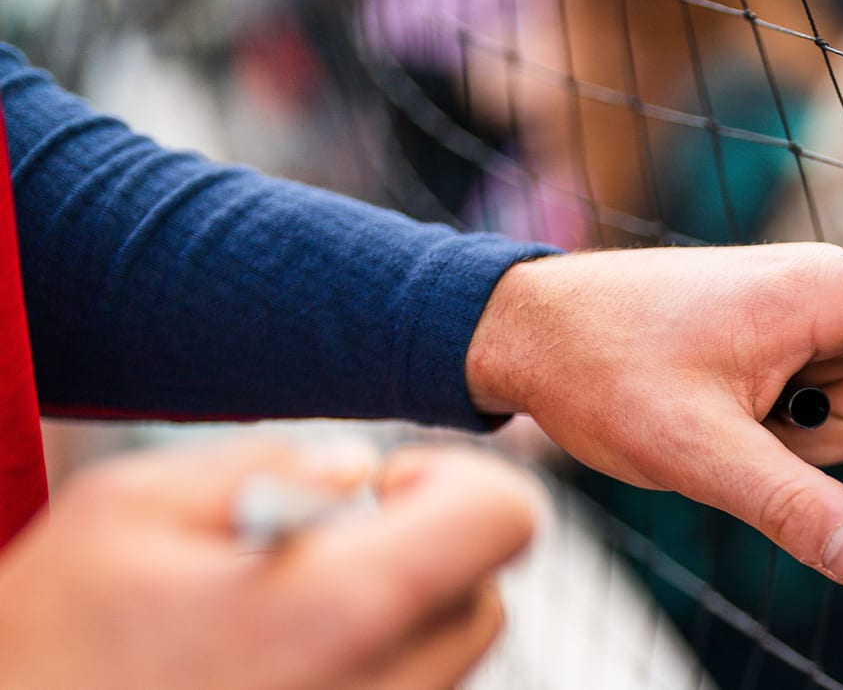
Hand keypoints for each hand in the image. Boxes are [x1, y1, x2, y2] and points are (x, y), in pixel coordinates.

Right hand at [0, 438, 539, 688]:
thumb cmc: (48, 644)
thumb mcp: (127, 510)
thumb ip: (265, 463)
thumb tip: (356, 471)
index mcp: (340, 609)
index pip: (504, 519)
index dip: (455, 482)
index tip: (383, 490)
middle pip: (485, 600)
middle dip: (424, 556)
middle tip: (321, 550)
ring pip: (445, 665)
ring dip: (392, 621)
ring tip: (277, 616)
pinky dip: (361, 674)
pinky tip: (269, 667)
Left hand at [464, 243, 842, 585]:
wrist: (523, 327)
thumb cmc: (604, 366)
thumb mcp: (695, 450)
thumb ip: (786, 505)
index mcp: (825, 291)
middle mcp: (830, 296)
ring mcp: (808, 322)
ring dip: (818, 443)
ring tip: (727, 431)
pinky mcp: (783, 348)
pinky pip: (826, 410)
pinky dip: (794, 439)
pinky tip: (725, 430)